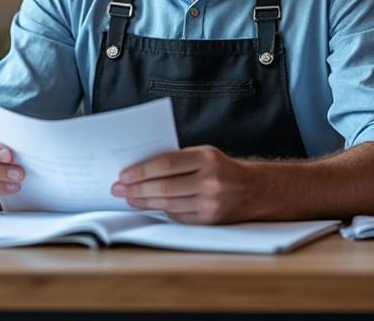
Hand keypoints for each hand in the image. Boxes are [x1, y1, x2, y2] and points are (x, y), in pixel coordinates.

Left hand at [110, 145, 256, 223]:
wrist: (254, 190)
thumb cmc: (223, 168)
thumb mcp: (205, 154)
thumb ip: (178, 159)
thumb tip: (142, 168)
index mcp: (206, 158)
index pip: (165, 164)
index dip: (141, 171)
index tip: (124, 175)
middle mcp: (210, 180)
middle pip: (164, 187)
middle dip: (137, 189)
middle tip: (119, 189)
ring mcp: (211, 203)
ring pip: (168, 204)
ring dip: (145, 202)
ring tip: (130, 198)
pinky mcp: (210, 220)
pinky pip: (178, 216)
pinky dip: (163, 211)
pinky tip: (151, 206)